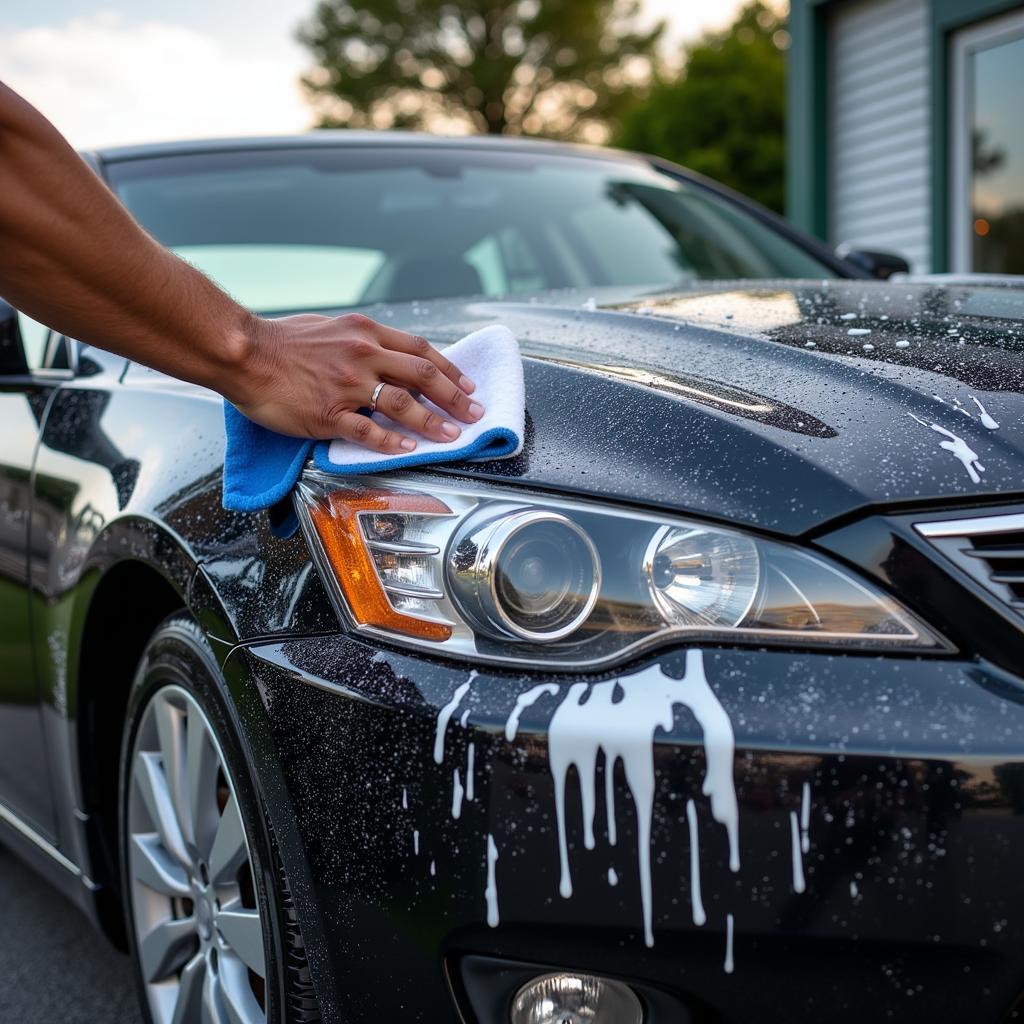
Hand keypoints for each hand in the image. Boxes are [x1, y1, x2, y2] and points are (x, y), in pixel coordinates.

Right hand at [232, 312, 482, 450]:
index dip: (449, 369)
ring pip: (401, 404)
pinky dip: (392, 442)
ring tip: (452, 437)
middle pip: (421, 375)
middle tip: (474, 414)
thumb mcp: (330, 328)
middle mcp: (361, 354)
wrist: (241, 351)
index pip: (419, 350)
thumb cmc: (281, 341)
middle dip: (454, 397)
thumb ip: (361, 341)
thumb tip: (387, 356)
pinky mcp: (327, 413)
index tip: (467, 385)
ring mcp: (346, 385)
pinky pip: (367, 431)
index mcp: (364, 332)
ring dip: (432, 423)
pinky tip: (409, 450)